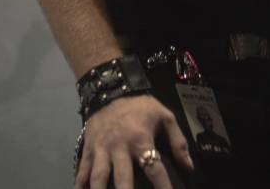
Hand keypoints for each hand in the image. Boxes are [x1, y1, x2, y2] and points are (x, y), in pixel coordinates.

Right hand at [75, 95, 193, 188]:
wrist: (110, 90)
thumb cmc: (141, 107)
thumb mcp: (165, 117)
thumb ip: (178, 142)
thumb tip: (189, 167)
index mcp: (141, 140)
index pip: (154, 169)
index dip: (162, 187)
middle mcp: (120, 148)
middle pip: (123, 179)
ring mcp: (101, 149)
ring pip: (99, 177)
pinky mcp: (88, 148)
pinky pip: (82, 170)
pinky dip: (80, 184)